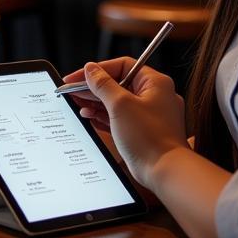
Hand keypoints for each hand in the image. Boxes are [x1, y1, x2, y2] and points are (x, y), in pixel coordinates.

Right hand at [72, 60, 187, 189]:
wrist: (164, 172)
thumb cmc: (150, 138)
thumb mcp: (120, 105)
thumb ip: (103, 84)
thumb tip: (91, 70)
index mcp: (155, 83)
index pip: (122, 66)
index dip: (98, 69)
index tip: (79, 76)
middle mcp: (154, 96)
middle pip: (118, 83)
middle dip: (94, 88)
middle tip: (73, 90)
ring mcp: (149, 114)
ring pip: (117, 101)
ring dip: (96, 102)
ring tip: (78, 103)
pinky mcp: (143, 130)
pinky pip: (120, 117)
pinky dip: (104, 116)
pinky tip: (89, 115)